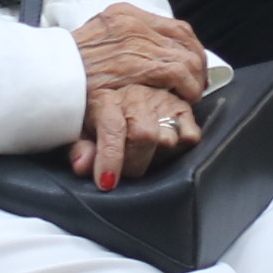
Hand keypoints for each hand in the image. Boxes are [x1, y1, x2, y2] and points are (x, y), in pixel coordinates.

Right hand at [70, 1, 208, 103]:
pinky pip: (175, 73)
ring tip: (192, 95)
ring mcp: (133, 45)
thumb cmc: (68, 66)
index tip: (196, 64)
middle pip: (184, 41)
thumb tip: (152, 50)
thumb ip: (122, 42)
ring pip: (183, 59)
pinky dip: (187, 87)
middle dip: (197, 65)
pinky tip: (186, 98)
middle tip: (198, 83)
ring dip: (194, 80)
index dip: (193, 48)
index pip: (175, 27)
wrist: (43, 76)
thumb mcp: (97, 40)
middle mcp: (132, 24)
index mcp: (124, 14)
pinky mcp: (133, 66)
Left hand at [73, 79, 196, 187]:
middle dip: (134, 163)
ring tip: (143, 156)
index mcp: (107, 101)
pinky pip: (190, 136)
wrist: (121, 90)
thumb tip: (82, 166)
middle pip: (144, 135)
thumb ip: (82, 149)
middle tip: (126, 170)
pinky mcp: (183, 110)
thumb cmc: (101, 117)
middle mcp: (136, 98)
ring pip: (167, 139)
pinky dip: (179, 148)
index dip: (110, 159)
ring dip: (155, 157)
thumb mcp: (82, 132)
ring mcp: (161, 102)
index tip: (107, 182)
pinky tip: (163, 149)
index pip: (111, 129)